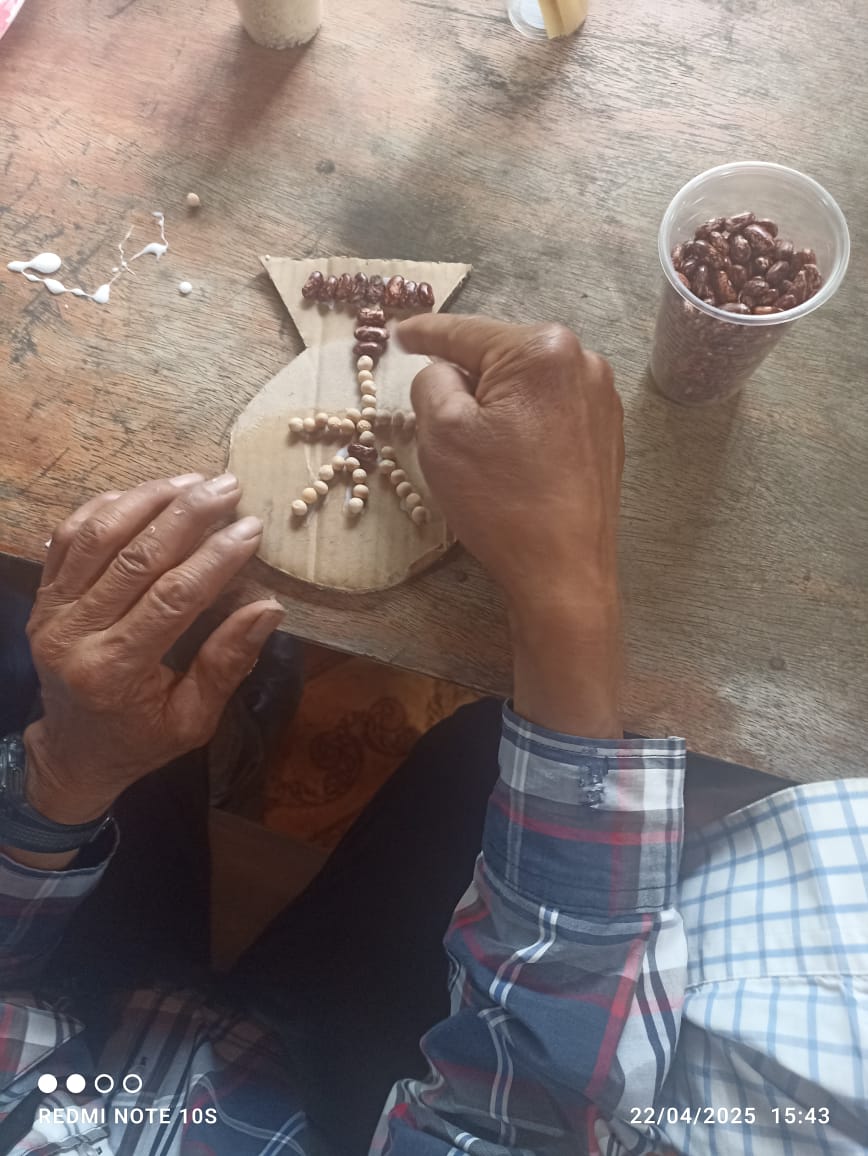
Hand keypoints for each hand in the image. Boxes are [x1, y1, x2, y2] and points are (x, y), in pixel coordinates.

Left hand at [23, 474, 283, 826]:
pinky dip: (105, 508)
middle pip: (135, 558)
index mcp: (115, 673)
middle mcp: (73, 636)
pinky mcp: (42, 597)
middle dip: (187, 515)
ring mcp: (51, 612)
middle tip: (229, 486)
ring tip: (192, 480)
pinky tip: (144, 493)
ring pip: (98, 537)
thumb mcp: (194, 719)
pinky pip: (68, 538)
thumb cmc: (142, 739)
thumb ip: (227, 662)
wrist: (74, 752)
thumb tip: (269, 608)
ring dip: (147, 500)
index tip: (252, 527)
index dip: (215, 558)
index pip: (172, 599)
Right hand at [399, 316, 623, 736]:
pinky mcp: (606, 432)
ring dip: (493, 403)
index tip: (398, 334)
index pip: (466, 332)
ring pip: (525, 385)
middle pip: (500, 355)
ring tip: (473, 445)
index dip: (423, 334)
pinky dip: (521, 423)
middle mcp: (581, 361)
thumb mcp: (442, 433)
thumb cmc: (500, 501)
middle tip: (434, 411)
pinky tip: (508, 458)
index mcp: (541, 349)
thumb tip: (443, 371)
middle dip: (464, 377)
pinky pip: (549, 410)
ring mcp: (601, 397)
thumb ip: (432, 382)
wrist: (564, 572)